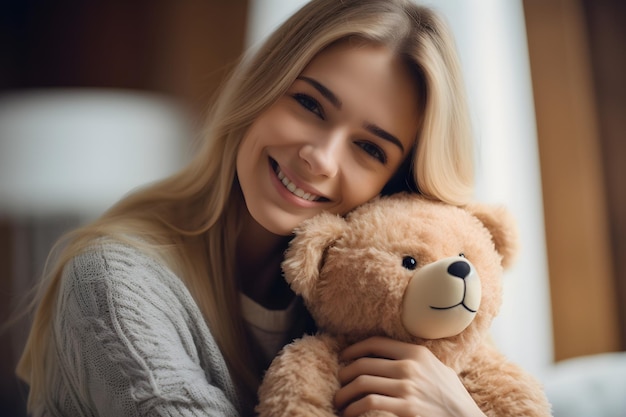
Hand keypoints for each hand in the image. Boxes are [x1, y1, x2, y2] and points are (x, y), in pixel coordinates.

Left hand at [334, 336, 485, 416]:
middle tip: (339, 383)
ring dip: (344, 393)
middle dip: (344, 374)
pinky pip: (369, 403)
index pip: (375, 343)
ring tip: (339, 401)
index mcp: (416, 353)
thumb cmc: (452, 397)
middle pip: (363, 364)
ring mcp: (408, 387)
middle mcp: (410, 366)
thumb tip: (388, 354)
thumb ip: (415, 359)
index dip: (353, 349)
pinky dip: (353, 408)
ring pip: (362, 383)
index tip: (343, 357)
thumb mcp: (437, 368)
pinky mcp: (406, 408)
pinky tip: (349, 413)